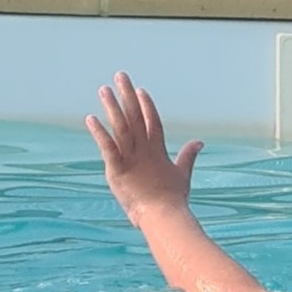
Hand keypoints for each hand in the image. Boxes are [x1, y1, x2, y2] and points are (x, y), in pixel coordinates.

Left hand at [86, 72, 203, 222]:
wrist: (164, 216)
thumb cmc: (173, 199)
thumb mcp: (183, 174)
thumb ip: (189, 155)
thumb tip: (200, 142)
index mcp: (158, 150)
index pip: (152, 121)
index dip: (146, 105)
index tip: (139, 90)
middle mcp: (144, 149)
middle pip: (135, 116)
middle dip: (127, 95)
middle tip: (119, 75)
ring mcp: (131, 158)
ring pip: (120, 127)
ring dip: (112, 107)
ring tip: (104, 89)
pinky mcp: (118, 169)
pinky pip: (107, 147)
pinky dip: (99, 133)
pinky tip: (91, 118)